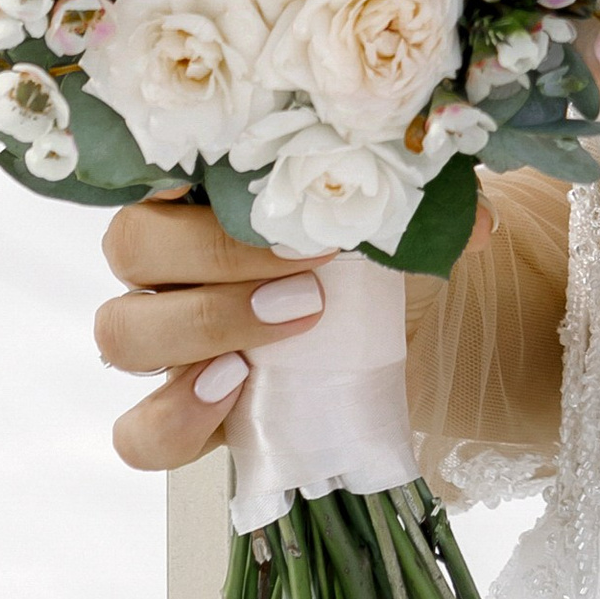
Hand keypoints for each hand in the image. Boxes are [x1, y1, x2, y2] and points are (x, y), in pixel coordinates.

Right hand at [93, 190, 482, 470]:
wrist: (393, 334)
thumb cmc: (370, 253)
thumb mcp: (394, 216)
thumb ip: (426, 200)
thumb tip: (478, 224)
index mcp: (199, 191)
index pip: (156, 167)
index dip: (196, 179)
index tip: (273, 195)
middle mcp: (164, 261)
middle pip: (129, 247)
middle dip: (214, 258)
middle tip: (308, 274)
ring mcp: (163, 340)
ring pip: (121, 333)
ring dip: (200, 327)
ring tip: (288, 326)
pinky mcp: (180, 414)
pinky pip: (137, 431)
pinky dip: (176, 416)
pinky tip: (236, 393)